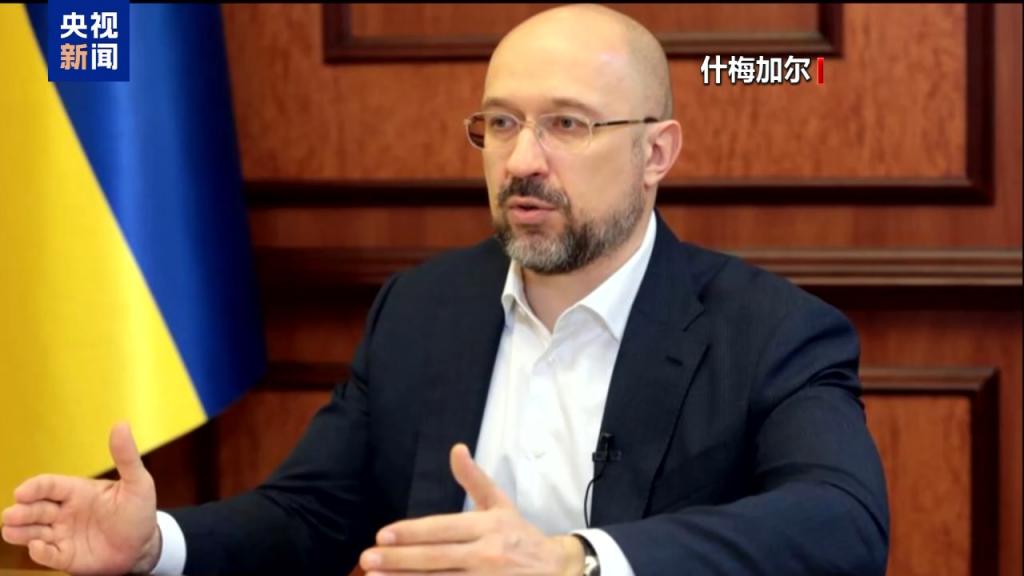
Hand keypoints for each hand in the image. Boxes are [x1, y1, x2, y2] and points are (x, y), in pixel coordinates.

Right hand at [1, 422, 161, 574]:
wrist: (144, 546)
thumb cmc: (138, 511)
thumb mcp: (137, 483)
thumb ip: (126, 457)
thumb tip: (121, 424)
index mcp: (78, 491)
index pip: (49, 486)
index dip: (34, 488)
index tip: (21, 492)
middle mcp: (65, 512)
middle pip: (36, 509)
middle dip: (21, 511)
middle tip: (11, 515)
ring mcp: (63, 534)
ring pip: (34, 531)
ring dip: (20, 531)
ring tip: (10, 530)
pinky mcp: (66, 556)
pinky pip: (48, 555)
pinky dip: (40, 553)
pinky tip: (38, 548)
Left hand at [359, 443, 583, 575]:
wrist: (558, 571)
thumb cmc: (521, 536)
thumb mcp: (501, 505)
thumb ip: (475, 479)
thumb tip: (456, 449)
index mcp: (490, 526)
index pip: (444, 528)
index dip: (413, 532)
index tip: (383, 534)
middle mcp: (488, 554)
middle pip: (437, 558)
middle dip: (399, 558)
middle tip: (367, 559)